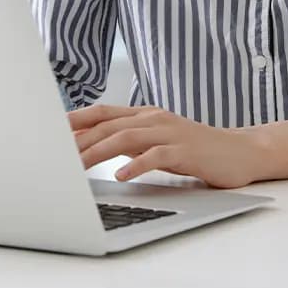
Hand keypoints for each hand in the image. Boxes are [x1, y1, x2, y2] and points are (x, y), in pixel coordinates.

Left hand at [68, 104, 266, 187]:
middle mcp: (155, 118)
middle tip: (54, 154)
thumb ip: (128, 142)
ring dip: (99, 151)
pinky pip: (156, 155)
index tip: (47, 130)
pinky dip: (136, 164)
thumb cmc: (194, 150)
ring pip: (127, 136)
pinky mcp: (186, 150)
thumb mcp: (156, 143)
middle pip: (109, 124)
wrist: (239, 152)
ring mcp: (171, 132)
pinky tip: (121, 175)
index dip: (75, 119)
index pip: (103, 112)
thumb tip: (91, 148)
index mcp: (145, 115)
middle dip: (79, 139)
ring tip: (77, 166)